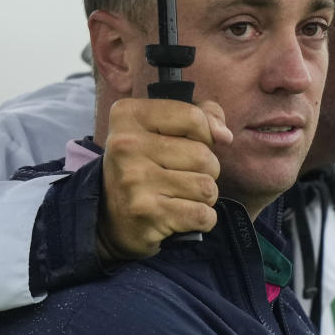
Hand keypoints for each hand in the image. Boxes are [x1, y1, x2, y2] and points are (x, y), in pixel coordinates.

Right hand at [98, 98, 232, 262]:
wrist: (110, 217)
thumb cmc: (147, 164)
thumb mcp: (165, 127)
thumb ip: (203, 115)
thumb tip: (224, 136)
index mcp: (128, 115)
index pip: (194, 117)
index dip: (205, 134)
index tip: (190, 143)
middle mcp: (126, 145)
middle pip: (203, 155)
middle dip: (204, 170)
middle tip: (179, 176)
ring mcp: (134, 180)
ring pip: (206, 187)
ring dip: (203, 196)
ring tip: (179, 195)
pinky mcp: (146, 213)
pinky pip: (202, 214)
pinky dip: (202, 218)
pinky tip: (180, 216)